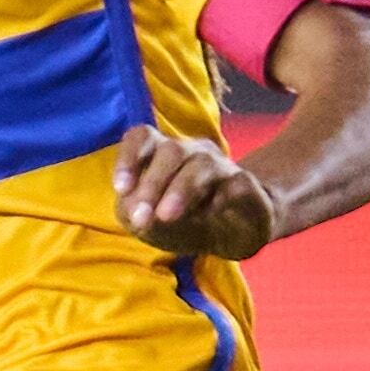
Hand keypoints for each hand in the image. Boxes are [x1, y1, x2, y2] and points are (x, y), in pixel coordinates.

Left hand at [112, 126, 276, 258]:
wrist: (238, 232)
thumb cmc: (186, 222)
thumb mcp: (151, 225)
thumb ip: (135, 215)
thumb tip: (134, 213)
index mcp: (163, 156)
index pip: (142, 138)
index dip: (128, 158)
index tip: (120, 189)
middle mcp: (192, 153)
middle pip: (171, 151)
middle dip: (153, 183)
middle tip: (142, 217)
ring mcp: (223, 168)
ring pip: (202, 164)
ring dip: (181, 189)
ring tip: (167, 216)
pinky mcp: (249, 187)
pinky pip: (239, 184)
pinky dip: (224, 197)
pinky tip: (212, 213)